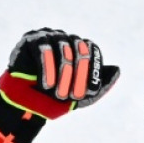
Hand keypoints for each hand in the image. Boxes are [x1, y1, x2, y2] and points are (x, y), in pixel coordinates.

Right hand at [0, 28, 119, 142]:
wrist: (26, 106)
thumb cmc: (55, 99)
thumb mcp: (83, 96)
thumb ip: (101, 84)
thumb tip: (117, 69)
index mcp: (79, 47)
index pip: (92, 50)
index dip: (92, 72)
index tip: (88, 93)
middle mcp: (65, 38)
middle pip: (79, 48)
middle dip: (78, 76)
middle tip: (72, 96)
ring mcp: (48, 36)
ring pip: (63, 49)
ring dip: (63, 75)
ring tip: (57, 93)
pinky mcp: (30, 40)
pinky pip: (43, 50)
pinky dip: (47, 70)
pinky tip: (46, 85)